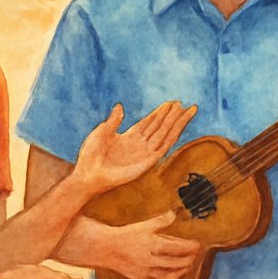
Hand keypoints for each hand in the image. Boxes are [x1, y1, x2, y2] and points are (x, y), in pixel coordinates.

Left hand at [72, 101, 196, 194]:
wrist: (88, 175)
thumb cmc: (90, 157)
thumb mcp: (101, 133)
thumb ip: (113, 121)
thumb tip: (119, 106)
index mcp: (129, 137)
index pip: (149, 122)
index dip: (160, 113)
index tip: (171, 103)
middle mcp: (140, 145)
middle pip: (160, 127)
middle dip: (172, 116)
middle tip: (183, 103)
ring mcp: (145, 153)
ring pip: (166, 134)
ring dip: (177, 123)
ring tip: (188, 111)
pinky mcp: (148, 162)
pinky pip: (164, 146)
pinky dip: (173, 135)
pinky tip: (179, 126)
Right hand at [101, 210, 203, 278]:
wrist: (106, 249)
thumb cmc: (126, 234)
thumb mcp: (144, 225)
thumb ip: (161, 220)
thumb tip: (175, 213)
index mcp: (151, 245)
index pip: (177, 248)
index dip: (190, 247)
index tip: (198, 245)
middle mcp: (149, 261)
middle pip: (176, 264)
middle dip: (189, 260)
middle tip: (195, 255)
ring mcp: (144, 273)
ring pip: (169, 278)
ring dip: (181, 272)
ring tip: (187, 265)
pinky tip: (173, 278)